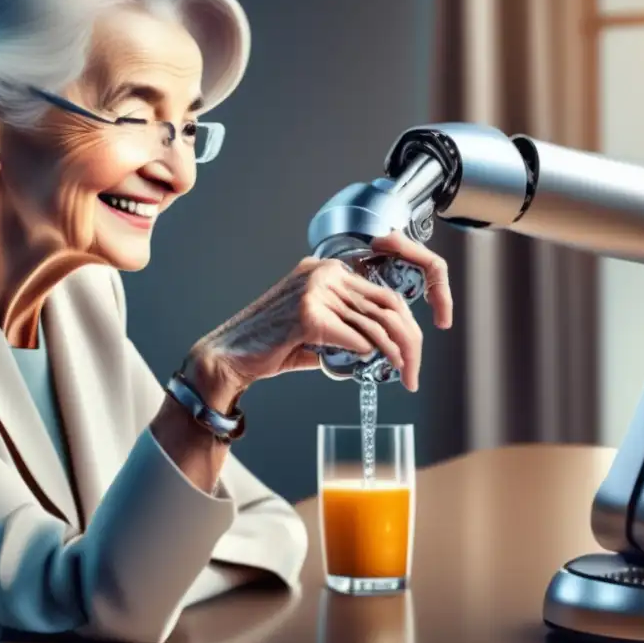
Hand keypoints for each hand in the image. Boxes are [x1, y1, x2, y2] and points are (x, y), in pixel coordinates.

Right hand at [186, 232, 453, 399]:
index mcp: (324, 270)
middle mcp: (322, 273)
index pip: (381, 292)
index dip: (404, 322)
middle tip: (414, 367)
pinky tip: (371, 363)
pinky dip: (367, 352)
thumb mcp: (314, 327)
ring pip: (373, 324)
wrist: (229, 358)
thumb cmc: (267, 346)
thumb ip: (344, 325)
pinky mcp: (308, 314)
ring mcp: (315, 291)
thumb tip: (378, 344)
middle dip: (408, 339)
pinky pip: (354, 337)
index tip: (413, 346)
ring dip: (395, 352)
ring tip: (404, 372)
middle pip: (385, 305)